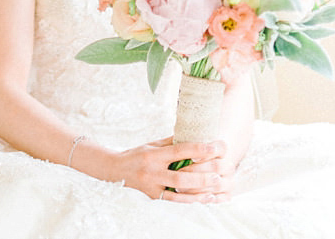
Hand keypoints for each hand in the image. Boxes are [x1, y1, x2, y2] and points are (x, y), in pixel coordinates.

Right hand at [112, 137, 232, 203]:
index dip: (197, 149)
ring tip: (216, 184)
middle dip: (202, 174)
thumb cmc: (137, 154)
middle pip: (180, 175)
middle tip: (219, 171)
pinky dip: (191, 199)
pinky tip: (205, 198)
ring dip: (200, 189)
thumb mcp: (152, 144)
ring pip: (179, 190)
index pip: (178, 151)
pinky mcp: (154, 196)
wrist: (116, 170)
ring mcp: (153, 186)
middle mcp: (152, 171)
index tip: (214, 147)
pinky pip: (175, 200)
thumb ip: (172, 142)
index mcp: (153, 155)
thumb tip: (193, 135)